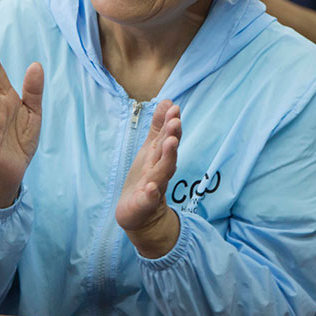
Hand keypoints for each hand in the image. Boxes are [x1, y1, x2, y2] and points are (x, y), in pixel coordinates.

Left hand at [116, 101, 181, 256]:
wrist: (140, 215)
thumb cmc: (146, 178)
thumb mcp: (151, 149)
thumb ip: (159, 127)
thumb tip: (168, 101)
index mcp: (159, 157)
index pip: (167, 138)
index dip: (170, 123)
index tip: (174, 107)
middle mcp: (160, 171)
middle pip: (168, 152)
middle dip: (172, 136)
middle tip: (175, 121)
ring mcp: (153, 188)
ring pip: (162, 172)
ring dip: (167, 158)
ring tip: (170, 143)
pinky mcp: (144, 205)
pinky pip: (149, 199)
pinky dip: (151, 194)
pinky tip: (151, 188)